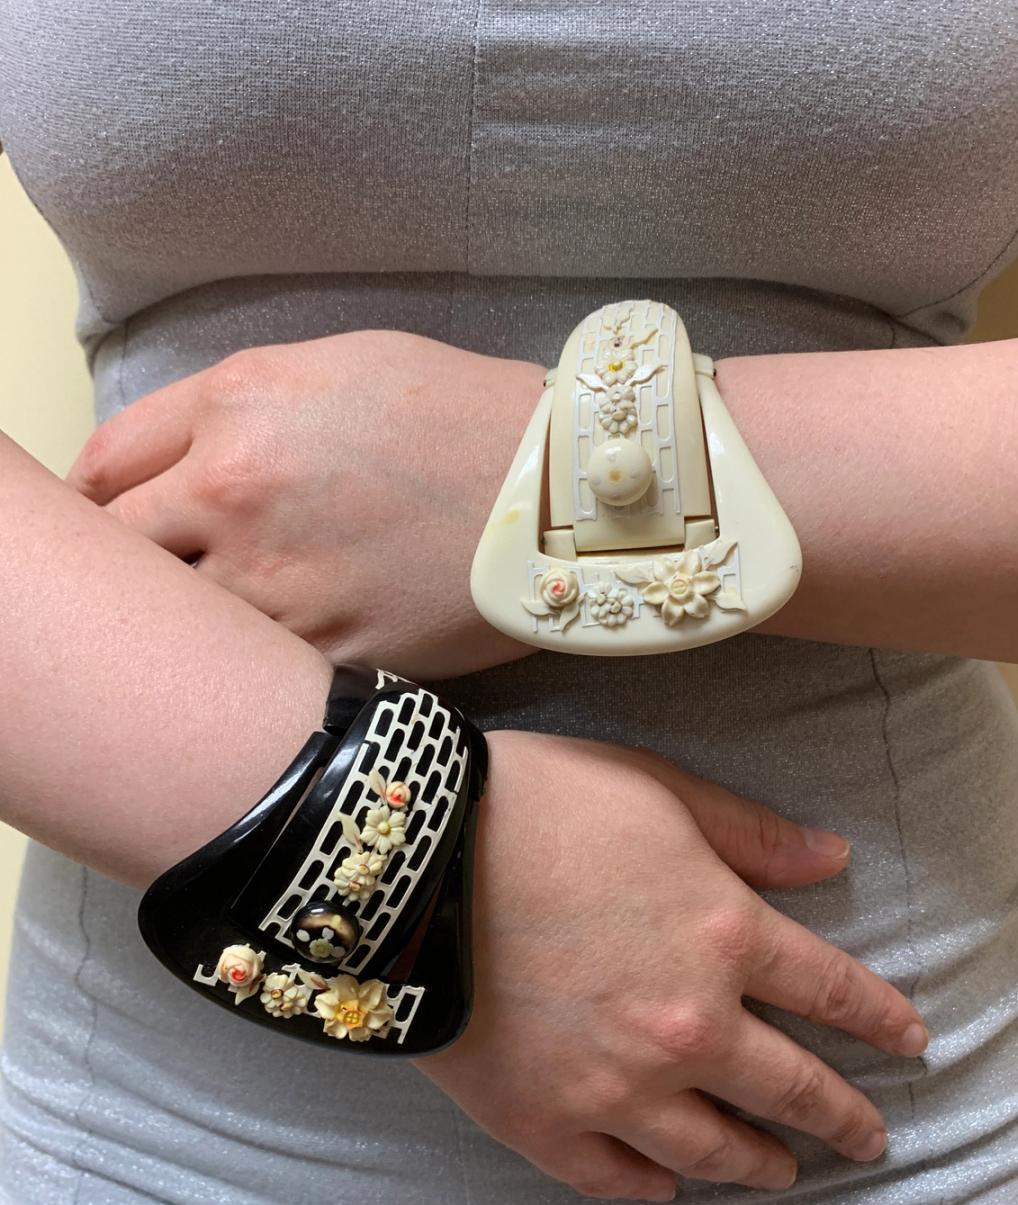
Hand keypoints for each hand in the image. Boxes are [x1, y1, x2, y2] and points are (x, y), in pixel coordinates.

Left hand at [64, 330, 545, 678]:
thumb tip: (161, 466)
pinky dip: (258, 660)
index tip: (115, 520)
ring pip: (179, 623)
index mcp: (234, 407)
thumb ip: (227, 408)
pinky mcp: (328, 654)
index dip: (97, 500)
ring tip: (245, 610)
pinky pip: (253, 668)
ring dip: (196, 620)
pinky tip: (292, 642)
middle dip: (135, 563)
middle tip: (170, 571)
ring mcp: (277, 584)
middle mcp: (233, 493)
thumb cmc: (455, 413)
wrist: (561, 489)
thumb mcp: (330, 365)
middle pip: (118, 552)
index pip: (100, 467)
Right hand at [415, 731, 928, 1200]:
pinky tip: (665, 1184)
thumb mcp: (659, 792)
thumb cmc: (537, 804)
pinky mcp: (542, 1120)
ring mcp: (614, 1087)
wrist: (411, 854)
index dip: (881, 1020)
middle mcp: (686, 1027)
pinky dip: (647, 1184)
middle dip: (842, 1117)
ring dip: (757, 1163)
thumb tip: (834, 861)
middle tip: (867, 1140)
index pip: (833, 992)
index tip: (911, 1043)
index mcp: (724, 938)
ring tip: (780, 1171)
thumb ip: (751, 834)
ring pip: (711, 1148)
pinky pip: (610, 1175)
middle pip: (790, 1088)